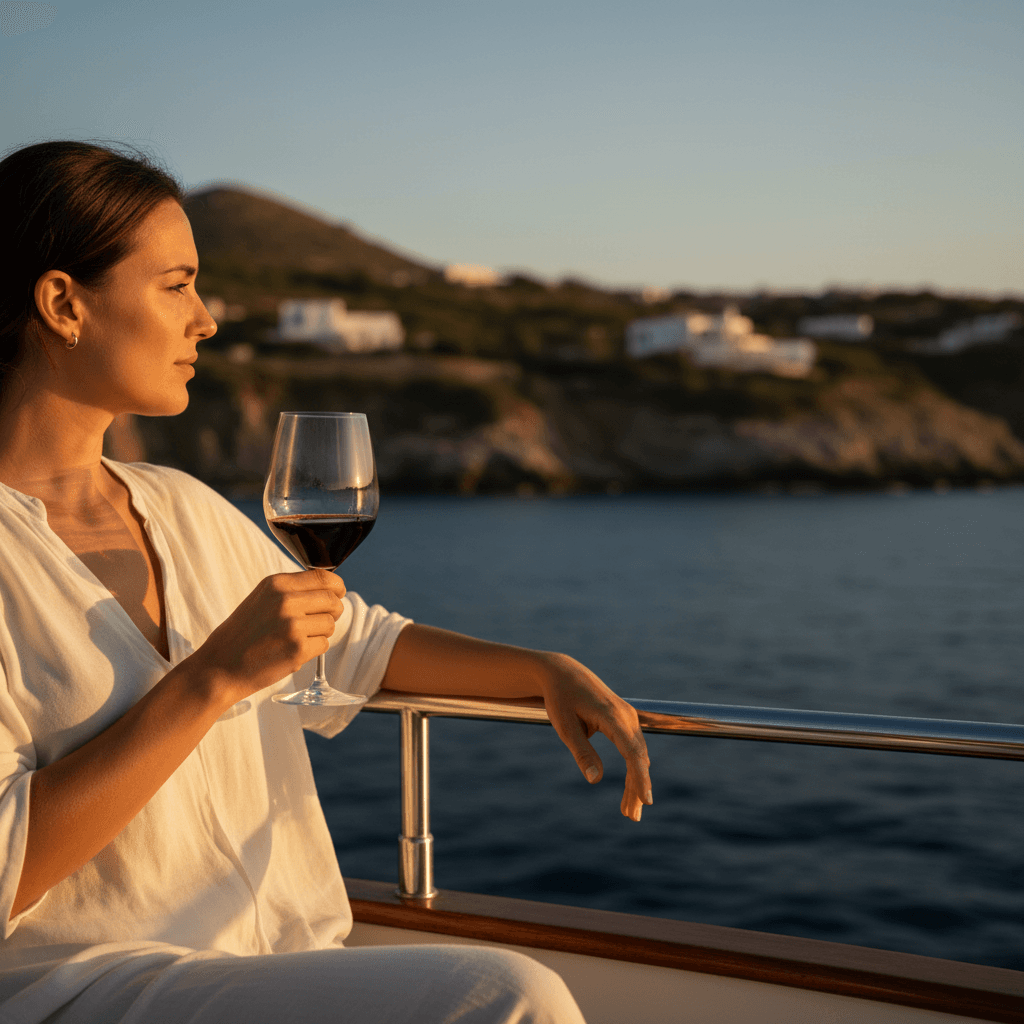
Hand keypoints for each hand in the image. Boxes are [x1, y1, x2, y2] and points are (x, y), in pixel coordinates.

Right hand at [188, 569, 346, 701]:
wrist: (219, 667)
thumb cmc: (242, 635)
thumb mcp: (262, 599)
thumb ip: (292, 591)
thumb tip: (328, 589)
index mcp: (277, 584)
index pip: (323, 577)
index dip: (337, 587)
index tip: (338, 594)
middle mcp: (286, 600)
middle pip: (333, 601)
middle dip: (333, 612)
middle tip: (318, 622)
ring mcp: (292, 625)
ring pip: (330, 624)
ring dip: (320, 633)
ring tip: (296, 639)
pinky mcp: (297, 649)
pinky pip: (324, 645)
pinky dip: (313, 650)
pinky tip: (292, 652)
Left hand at [537, 653, 652, 820]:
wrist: (562, 672)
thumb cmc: (560, 698)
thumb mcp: (564, 726)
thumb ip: (581, 752)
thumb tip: (595, 780)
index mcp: (611, 715)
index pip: (632, 752)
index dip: (640, 778)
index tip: (646, 800)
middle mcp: (626, 715)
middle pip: (638, 758)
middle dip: (637, 788)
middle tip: (631, 818)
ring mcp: (628, 717)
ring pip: (638, 756)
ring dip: (634, 783)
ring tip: (628, 812)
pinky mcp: (624, 720)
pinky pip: (632, 749)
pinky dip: (631, 771)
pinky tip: (628, 791)